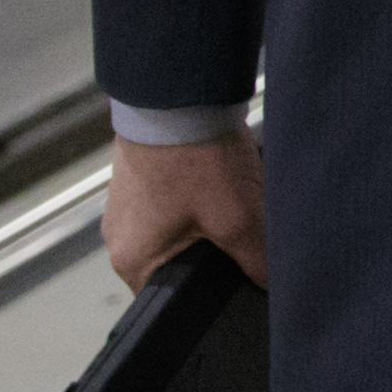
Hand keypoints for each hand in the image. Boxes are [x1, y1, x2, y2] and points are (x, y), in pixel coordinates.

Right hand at [106, 130, 269, 291]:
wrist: (176, 91)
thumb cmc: (192, 156)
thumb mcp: (237, 218)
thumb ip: (256, 260)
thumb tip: (270, 285)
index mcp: (131, 260)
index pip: (174, 300)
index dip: (211, 291)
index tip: (239, 276)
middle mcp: (121, 236)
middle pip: (178, 262)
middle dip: (215, 249)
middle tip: (240, 228)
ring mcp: (127, 204)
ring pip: (179, 228)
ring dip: (209, 217)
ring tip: (228, 196)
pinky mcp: (139, 177)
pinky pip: (173, 200)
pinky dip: (199, 192)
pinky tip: (218, 175)